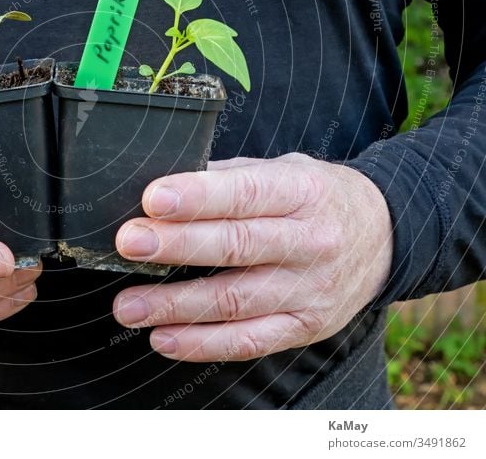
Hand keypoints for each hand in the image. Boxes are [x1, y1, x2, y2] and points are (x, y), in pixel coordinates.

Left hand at [112, 153, 393, 361]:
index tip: (153, 199)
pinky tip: (164, 338)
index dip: (198, 197)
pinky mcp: (306, 327)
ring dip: (176, 305)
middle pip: (238, 246)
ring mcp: (310, 289)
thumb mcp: (283, 170)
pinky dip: (204, 344)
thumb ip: (228, 176)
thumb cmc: (314, 196)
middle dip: (178, 245)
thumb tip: (162, 184)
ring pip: (237, 301)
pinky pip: (251, 341)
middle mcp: (310, 241)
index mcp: (301, 191)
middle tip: (129, 244)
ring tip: (129, 304)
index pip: (245, 193)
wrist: (384, 235)